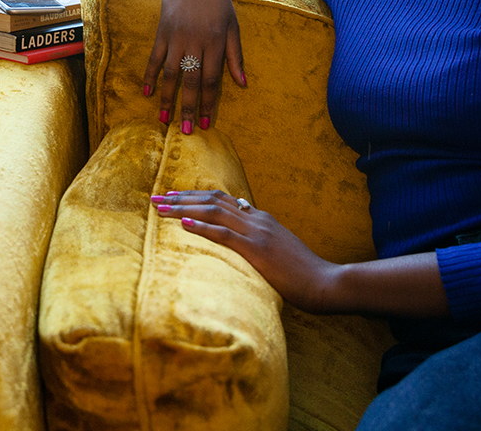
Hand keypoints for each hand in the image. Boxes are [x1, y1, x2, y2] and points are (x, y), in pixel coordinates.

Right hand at [142, 0, 244, 132]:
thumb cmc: (218, 0)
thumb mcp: (233, 25)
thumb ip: (236, 55)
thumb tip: (242, 83)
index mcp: (217, 41)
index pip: (212, 79)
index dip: (208, 103)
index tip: (205, 123)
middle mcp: (197, 41)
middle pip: (191, 81)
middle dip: (188, 108)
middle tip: (185, 131)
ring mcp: (177, 36)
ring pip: (171, 73)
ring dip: (167, 98)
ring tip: (164, 120)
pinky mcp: (162, 31)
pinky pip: (154, 58)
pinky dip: (149, 76)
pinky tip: (146, 93)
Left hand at [150, 189, 342, 312]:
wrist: (325, 282)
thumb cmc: (302, 273)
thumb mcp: (278, 251)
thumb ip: (258, 241)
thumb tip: (238, 239)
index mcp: (260, 219)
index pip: (221, 199)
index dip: (194, 196)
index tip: (173, 197)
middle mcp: (256, 219)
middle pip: (212, 200)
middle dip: (181, 198)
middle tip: (156, 198)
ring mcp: (257, 232)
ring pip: (213, 212)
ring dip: (183, 209)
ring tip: (161, 208)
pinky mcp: (257, 250)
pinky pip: (224, 234)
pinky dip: (201, 227)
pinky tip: (183, 224)